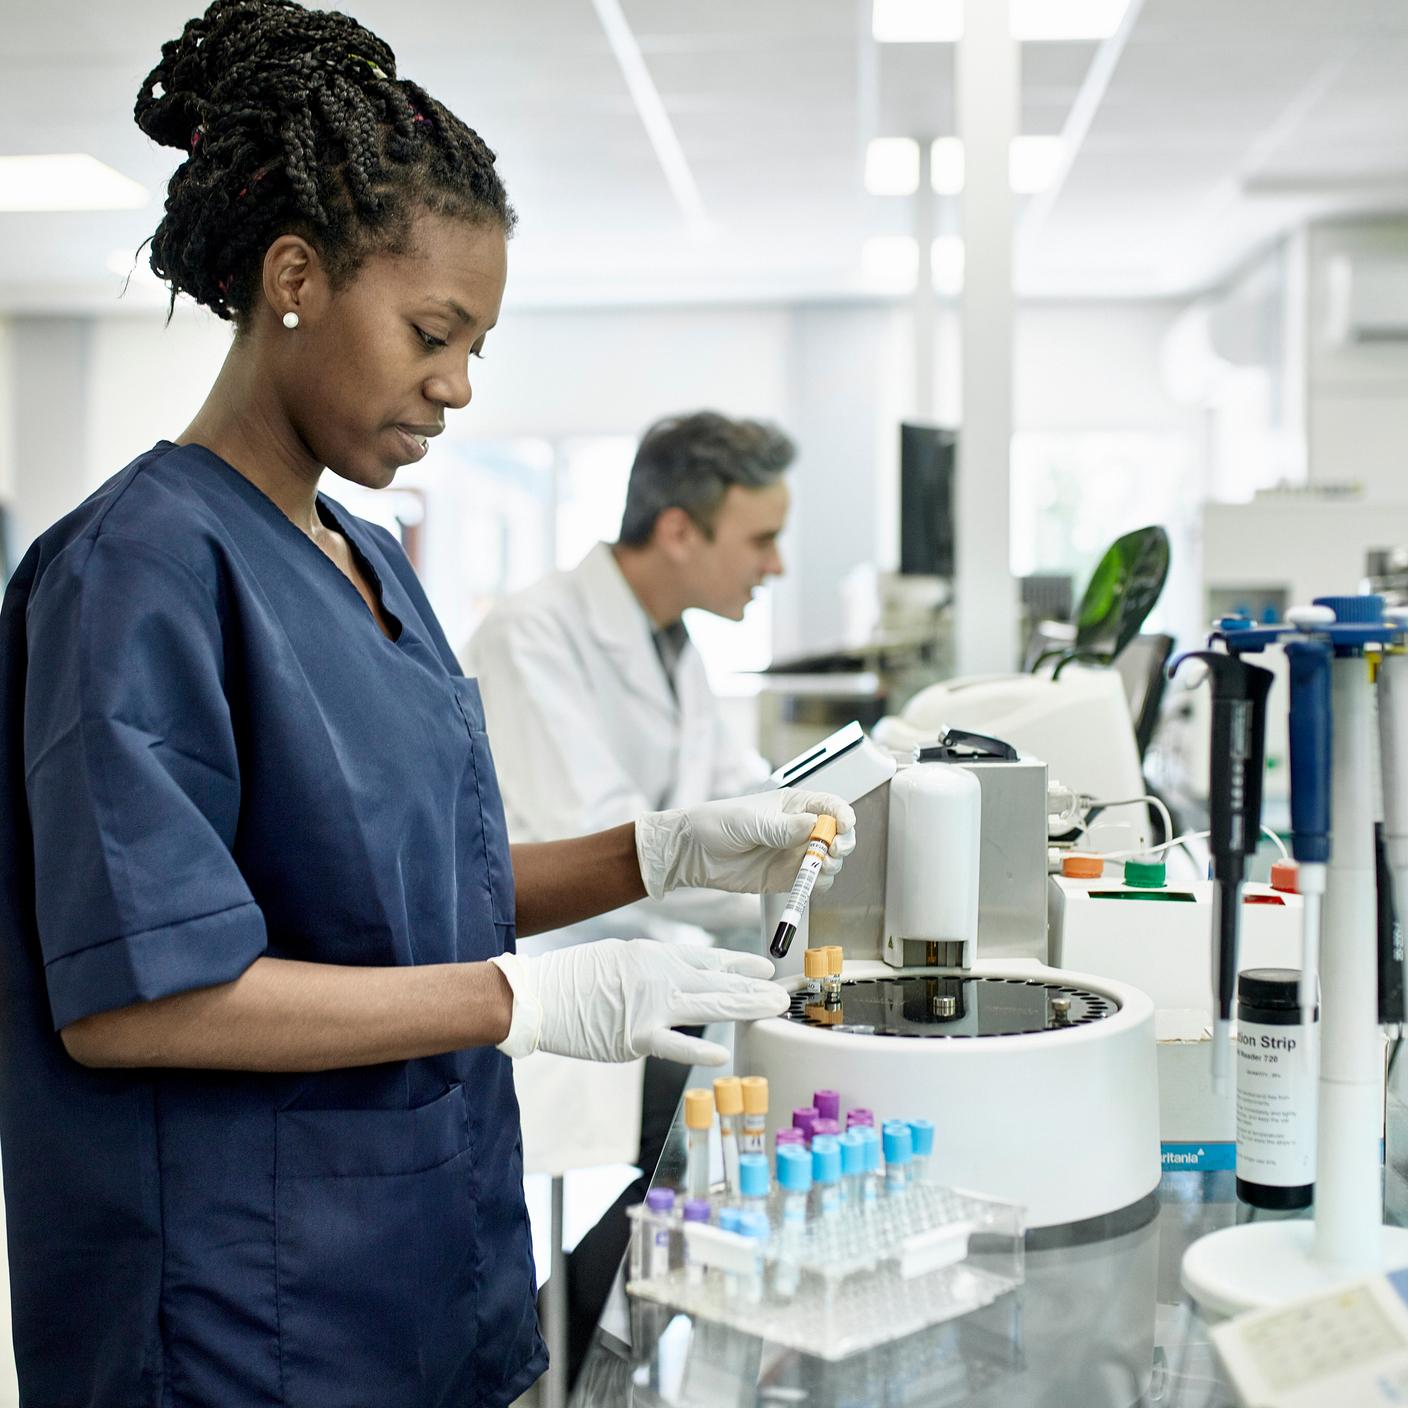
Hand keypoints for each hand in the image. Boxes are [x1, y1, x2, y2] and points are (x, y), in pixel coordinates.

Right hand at [488, 939, 787, 1064]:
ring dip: (743, 1007)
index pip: (708, 960)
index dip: (740, 965)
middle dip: (754, 988)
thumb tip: (676, 981)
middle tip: (786, 991)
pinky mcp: (635, 1036)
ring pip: (708, 1006)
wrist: (539, 994)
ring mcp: (650, 1006)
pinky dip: (698, 1047)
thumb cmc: (573, 977)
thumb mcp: (619, 957)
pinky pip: (673, 1043)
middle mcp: (659, 976)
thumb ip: (652, 970)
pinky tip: (722, 1052)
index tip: (766, 969)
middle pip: (717, 983)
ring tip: (773, 1008)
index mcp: (655, 955)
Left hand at [634, 789, 856, 900]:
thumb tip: (814, 826)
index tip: (843, 826)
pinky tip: (808, 882)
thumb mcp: (749, 822)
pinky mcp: (787, 876)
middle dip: (841, 842)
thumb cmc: (716, 824)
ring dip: (831, 865)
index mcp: (793, 805)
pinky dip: (818, 884)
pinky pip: (814, 881)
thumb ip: (782, 827)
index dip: (842, 815)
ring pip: (830, 859)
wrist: (693, 853)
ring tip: (817, 867)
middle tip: (831, 850)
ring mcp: (794, 853)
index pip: (830, 806)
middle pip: (837, 834)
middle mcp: (799, 828)